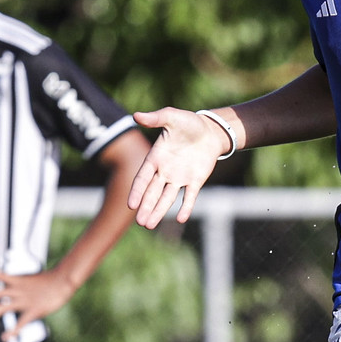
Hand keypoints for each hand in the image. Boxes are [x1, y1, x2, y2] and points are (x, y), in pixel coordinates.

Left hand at [0, 266, 73, 340]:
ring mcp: (25, 301)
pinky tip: (5, 337)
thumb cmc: (48, 280)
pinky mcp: (33, 311)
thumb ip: (19, 284)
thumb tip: (10, 284)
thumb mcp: (30, 279)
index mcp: (18, 280)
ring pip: (5, 306)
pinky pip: (21, 323)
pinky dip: (12, 331)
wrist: (63, 282)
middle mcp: (18, 290)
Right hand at [125, 107, 228, 228]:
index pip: (143, 178)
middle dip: (146, 207)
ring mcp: (179, 178)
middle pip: (152, 193)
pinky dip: (185, 207)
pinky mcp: (195, 181)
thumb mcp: (171, 117)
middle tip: (140, 222)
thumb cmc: (188, 123)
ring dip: (159, 211)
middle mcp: (165, 172)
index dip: (137, 191)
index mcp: (155, 158)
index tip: (131, 204)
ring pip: (167, 198)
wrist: (210, 130)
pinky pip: (189, 196)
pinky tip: (181, 219)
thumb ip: (155, 118)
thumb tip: (135, 115)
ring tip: (150, 225)